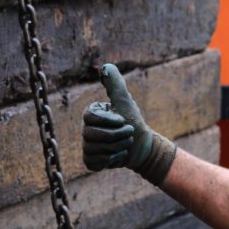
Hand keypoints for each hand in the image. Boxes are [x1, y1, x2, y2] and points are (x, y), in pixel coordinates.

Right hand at [82, 64, 175, 183]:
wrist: (142, 144)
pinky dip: (112, 160)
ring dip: (117, 147)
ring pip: (95, 150)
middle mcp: (85, 129)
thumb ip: (115, 83)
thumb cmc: (133, 120)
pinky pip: (95, 162)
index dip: (109, 121)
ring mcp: (87, 146)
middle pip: (92, 135)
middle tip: (128, 132)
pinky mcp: (91, 161)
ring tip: (125, 143)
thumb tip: (105, 66)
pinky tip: (119, 155)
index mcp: (90, 114)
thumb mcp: (125, 100)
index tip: (122, 120)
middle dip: (117, 135)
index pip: (89, 118)